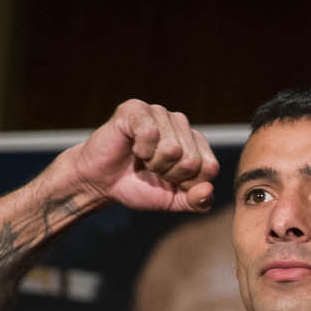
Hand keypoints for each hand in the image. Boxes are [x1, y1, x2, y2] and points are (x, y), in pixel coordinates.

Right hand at [58, 100, 218, 211]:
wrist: (101, 182)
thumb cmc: (138, 187)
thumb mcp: (173, 200)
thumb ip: (197, 202)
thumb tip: (208, 190)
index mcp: (196, 142)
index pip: (210, 167)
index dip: (188, 183)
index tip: (169, 180)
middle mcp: (181, 123)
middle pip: (192, 160)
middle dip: (169, 174)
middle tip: (151, 169)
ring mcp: (160, 113)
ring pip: (173, 148)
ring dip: (153, 163)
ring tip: (141, 158)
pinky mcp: (137, 108)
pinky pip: (150, 133)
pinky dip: (140, 149)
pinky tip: (132, 146)